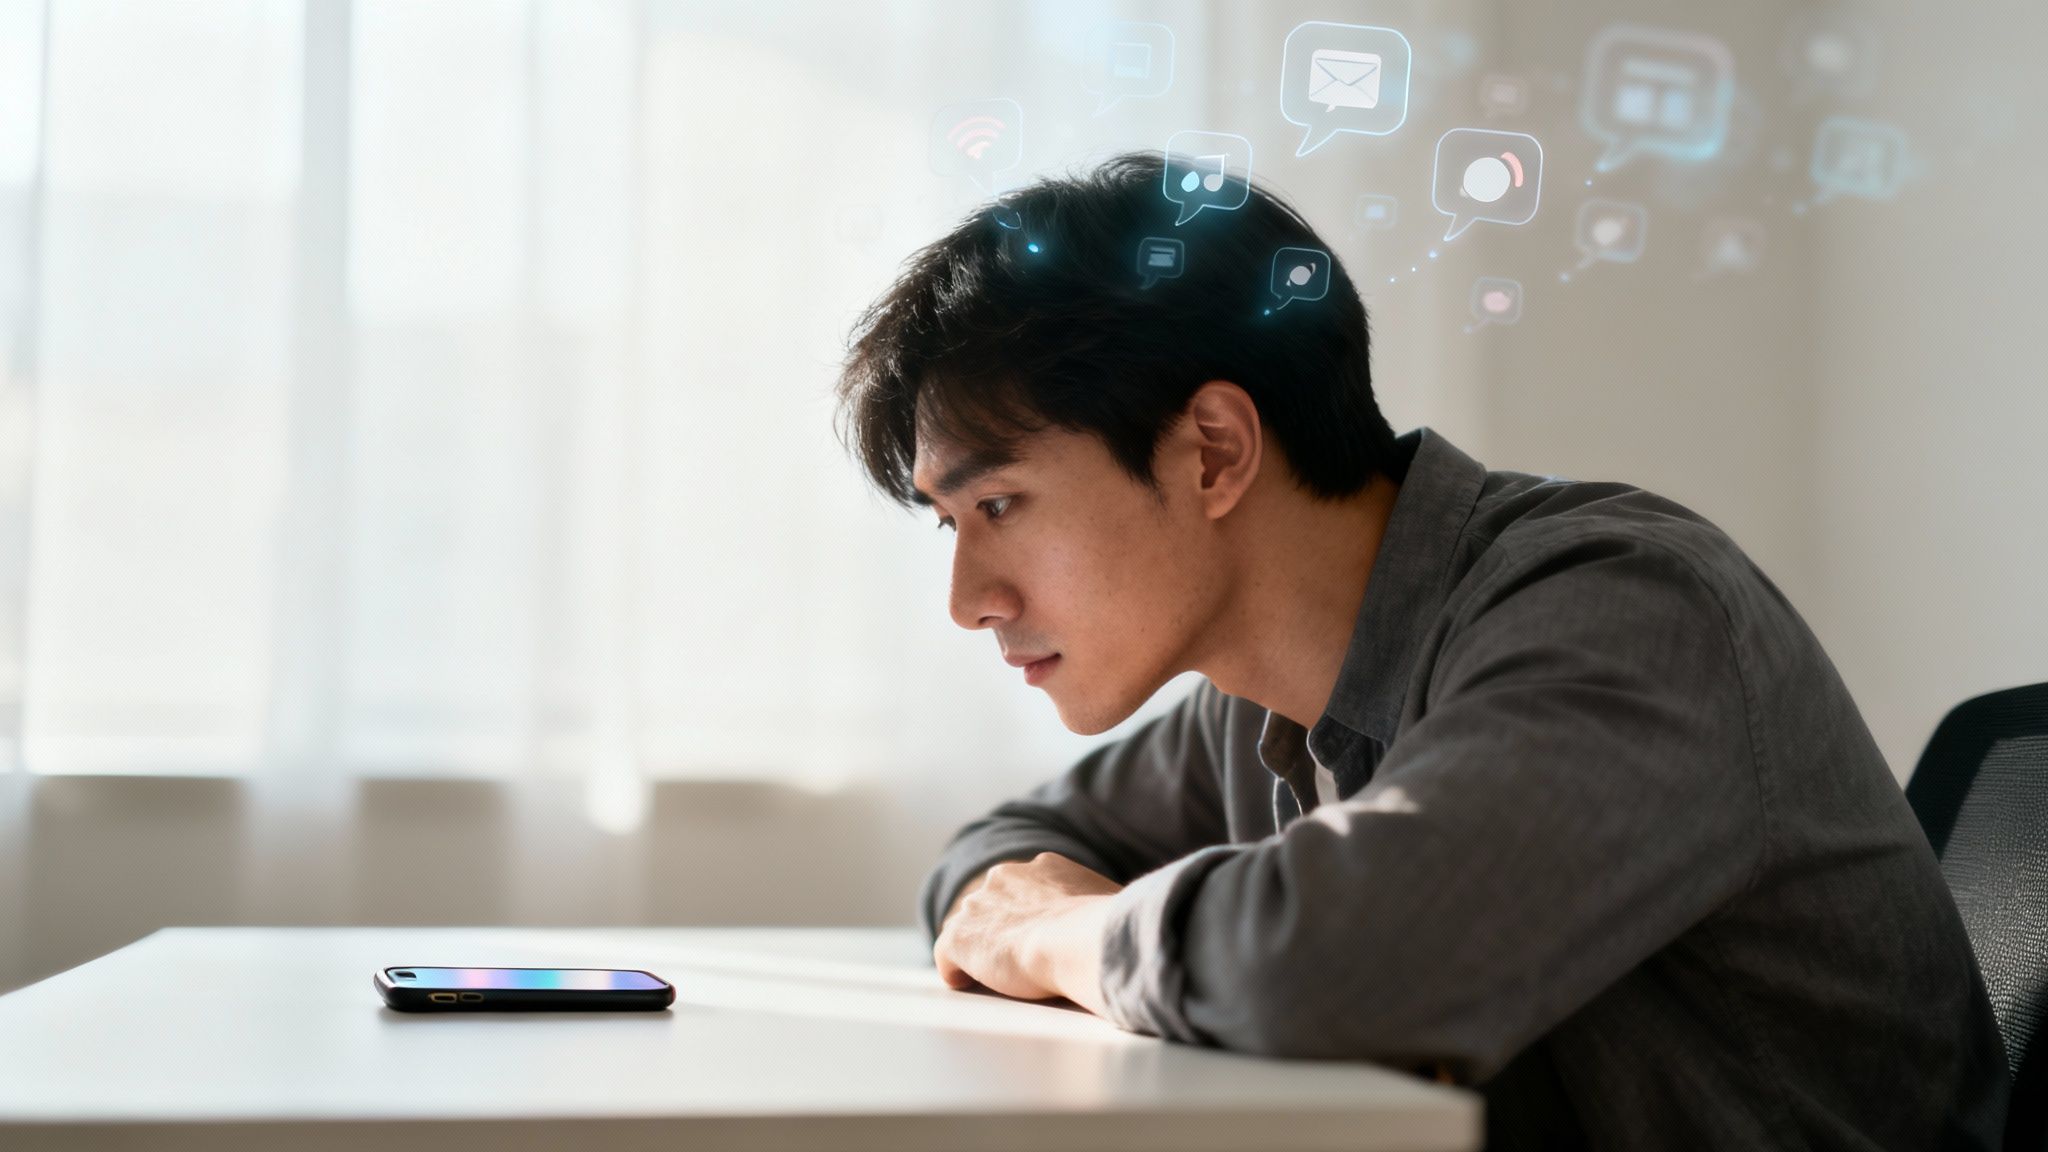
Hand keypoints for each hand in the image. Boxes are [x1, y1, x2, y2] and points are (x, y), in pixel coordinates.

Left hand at [934, 852, 1122, 1008]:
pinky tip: (965, 984)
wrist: (1077, 941)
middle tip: (1018, 958)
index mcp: (1042, 867)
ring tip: (995, 977)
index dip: (1032, 914)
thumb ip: (1099, 906)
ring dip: (980, 949)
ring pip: (970, 927)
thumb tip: (1119, 918)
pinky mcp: (959, 936)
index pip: (1026, 887)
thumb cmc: (1104, 928)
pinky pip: (946, 954)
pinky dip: (954, 970)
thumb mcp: (1109, 903)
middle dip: (1003, 927)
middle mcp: (1004, 877)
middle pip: (994, 903)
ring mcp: (978, 906)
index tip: (1040, 935)